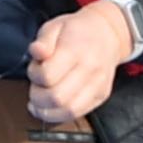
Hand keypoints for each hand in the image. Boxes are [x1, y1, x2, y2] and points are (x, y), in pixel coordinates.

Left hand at [24, 0, 138, 126]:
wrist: (108, 34)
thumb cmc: (77, 30)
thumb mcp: (55, 26)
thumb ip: (43, 41)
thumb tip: (37, 52)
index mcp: (76, 50)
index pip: (48, 76)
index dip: (34, 76)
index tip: (34, 70)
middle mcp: (90, 70)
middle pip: (57, 97)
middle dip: (37, 96)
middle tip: (35, 88)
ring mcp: (97, 85)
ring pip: (68, 110)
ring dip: (46, 110)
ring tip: (38, 102)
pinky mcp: (100, 96)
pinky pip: (78, 113)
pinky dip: (59, 116)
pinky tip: (49, 109)